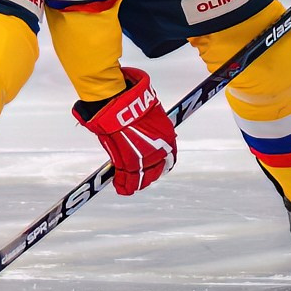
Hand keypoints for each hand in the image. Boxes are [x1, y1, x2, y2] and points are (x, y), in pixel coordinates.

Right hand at [74, 65, 175, 194]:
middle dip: (149, 174)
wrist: (121, 103)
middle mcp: (160, 150)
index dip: (161, 164)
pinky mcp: (129, 162)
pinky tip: (121, 188)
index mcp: (168, 137)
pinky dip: (123, 184)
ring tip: (130, 186)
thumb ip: (149, 125)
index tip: (156, 166)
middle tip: (142, 178)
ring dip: (136, 182)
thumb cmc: (132, 102)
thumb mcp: (150, 112)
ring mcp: (145, 157)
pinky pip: (127, 178)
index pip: (169, 157)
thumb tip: (144, 128)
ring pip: (142, 176)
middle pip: (156, 169)